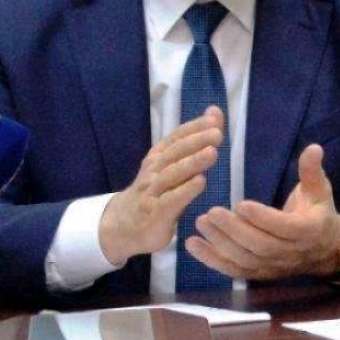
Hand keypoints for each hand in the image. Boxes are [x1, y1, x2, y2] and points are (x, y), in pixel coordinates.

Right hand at [99, 107, 223, 265]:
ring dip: (193, 162)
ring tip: (212, 153)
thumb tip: (214, 113)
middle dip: (197, 141)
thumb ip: (193, 142)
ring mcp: (152, 191)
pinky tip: (200, 182)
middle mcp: (154, 170)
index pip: (177, 137)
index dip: (195, 127)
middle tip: (217, 133)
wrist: (122, 226)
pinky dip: (185, 190)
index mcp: (158, 156)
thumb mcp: (170, 167)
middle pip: (176, 152)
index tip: (214, 119)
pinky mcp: (155, 214)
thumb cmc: (153, 193)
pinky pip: (171, 200)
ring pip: (173, 174)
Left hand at [185, 143, 339, 279]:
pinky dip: (212, 260)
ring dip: (220, 244)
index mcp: (306, 230)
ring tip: (200, 222)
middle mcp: (289, 253)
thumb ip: (311, 170)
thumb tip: (313, 147)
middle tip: (211, 212)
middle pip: (260, 246)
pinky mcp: (258, 273)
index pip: (283, 227)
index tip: (241, 204)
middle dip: (234, 231)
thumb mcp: (319, 189)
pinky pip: (234, 270)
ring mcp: (272, 266)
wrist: (325, 250)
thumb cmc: (318, 212)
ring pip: (245, 260)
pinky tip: (192, 244)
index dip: (263, 218)